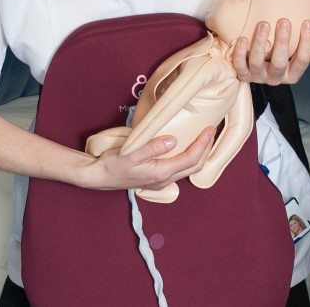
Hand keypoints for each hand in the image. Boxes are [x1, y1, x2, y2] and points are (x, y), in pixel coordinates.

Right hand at [86, 125, 215, 191]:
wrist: (98, 177)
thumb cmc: (112, 165)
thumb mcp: (131, 153)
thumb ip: (153, 147)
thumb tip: (173, 140)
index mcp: (161, 172)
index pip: (191, 158)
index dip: (203, 143)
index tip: (209, 129)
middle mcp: (164, 179)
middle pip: (195, 166)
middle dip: (206, 148)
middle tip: (210, 131)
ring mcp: (161, 181)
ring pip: (188, 169)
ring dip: (199, 154)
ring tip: (202, 138)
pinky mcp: (156, 179)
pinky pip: (179, 169)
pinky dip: (188, 158)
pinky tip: (185, 148)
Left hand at [231, 17, 309, 84]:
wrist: (261, 64)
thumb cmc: (287, 55)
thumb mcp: (304, 51)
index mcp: (293, 73)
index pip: (303, 60)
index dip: (307, 42)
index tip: (308, 22)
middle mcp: (276, 78)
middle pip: (280, 63)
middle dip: (282, 42)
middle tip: (284, 21)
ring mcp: (258, 77)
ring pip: (257, 63)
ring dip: (260, 43)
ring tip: (264, 24)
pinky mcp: (244, 74)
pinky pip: (240, 65)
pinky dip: (240, 52)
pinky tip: (242, 38)